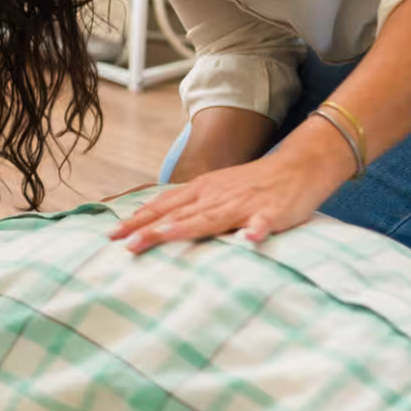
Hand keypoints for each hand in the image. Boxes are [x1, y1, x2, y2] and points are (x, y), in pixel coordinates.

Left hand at [110, 144, 350, 253]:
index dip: (138, 220)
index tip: (112, 235)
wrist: (298, 166)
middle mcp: (216, 196)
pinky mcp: (271, 212)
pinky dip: (255, 231)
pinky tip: (250, 240)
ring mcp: (243, 204)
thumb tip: (153, 223)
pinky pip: (262, 223)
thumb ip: (188, 207)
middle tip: (125, 244)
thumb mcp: (215, 191)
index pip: (163, 205)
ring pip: (211, 217)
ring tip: (163, 237)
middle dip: (151, 229)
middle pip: (179, 214)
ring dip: (186, 227)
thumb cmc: (253, 185)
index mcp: (202, 191)